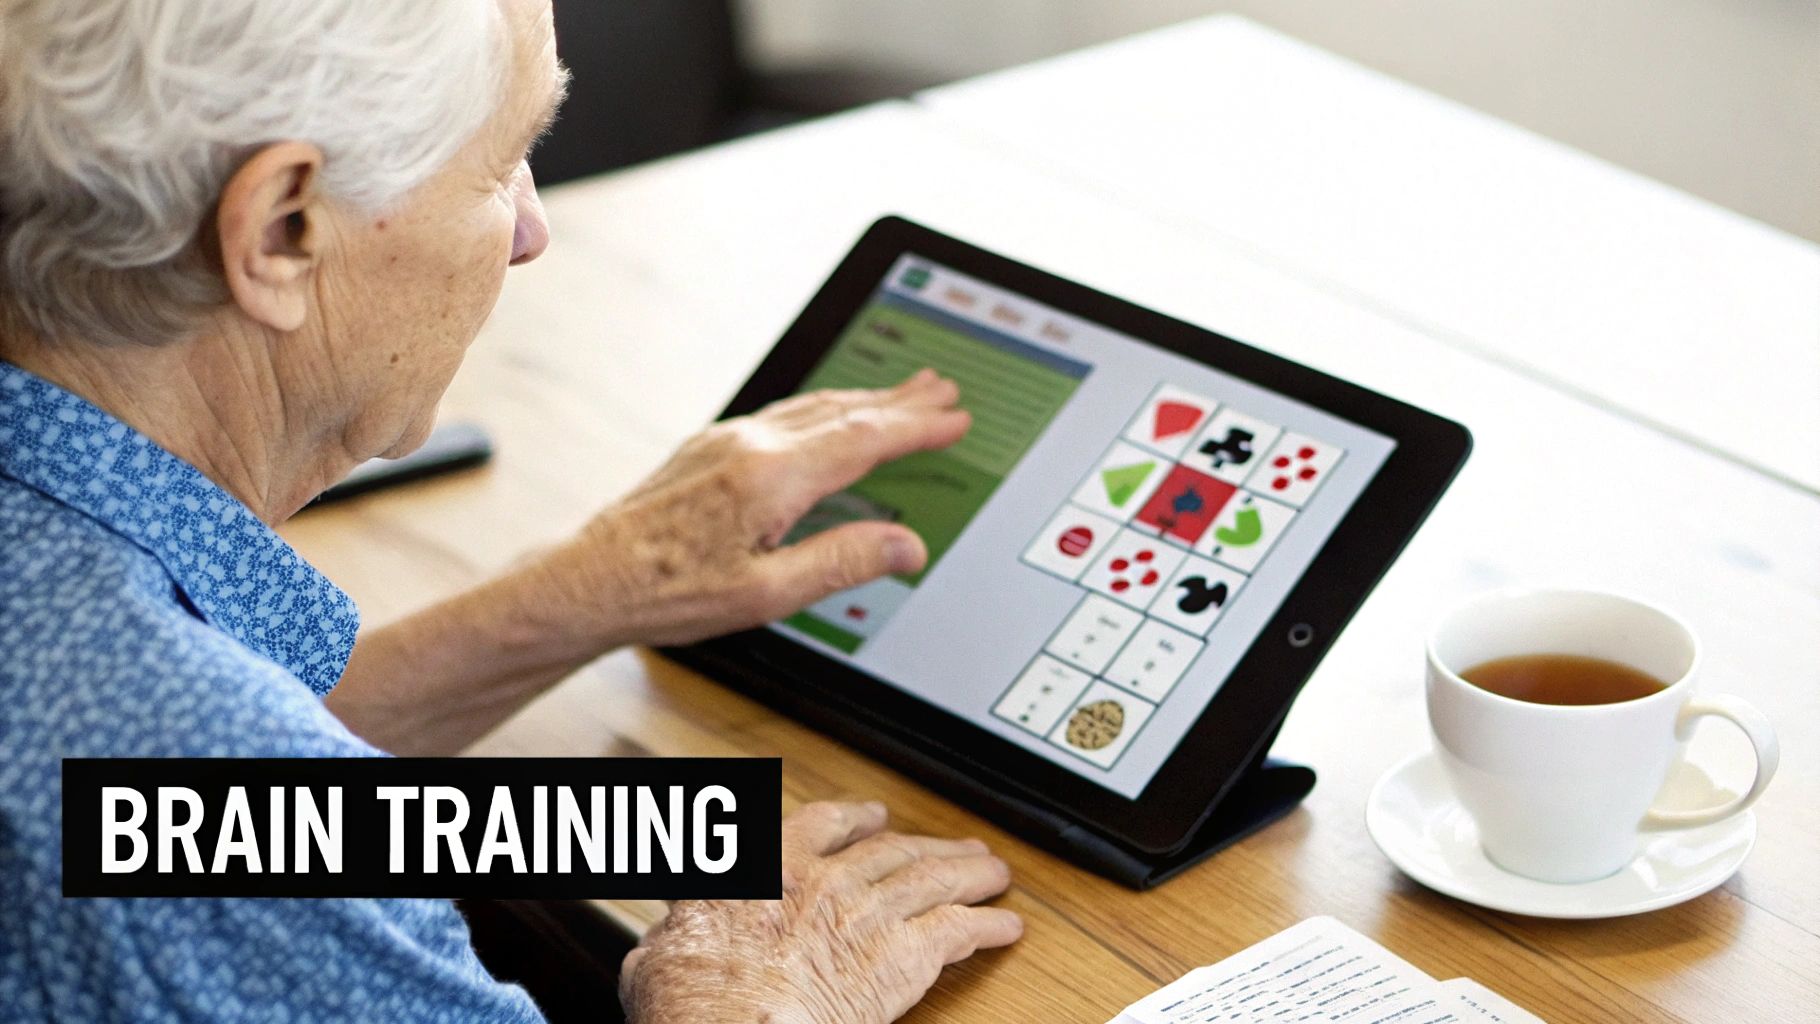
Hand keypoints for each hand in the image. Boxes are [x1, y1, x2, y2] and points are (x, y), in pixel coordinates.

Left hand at [546, 369, 969, 648]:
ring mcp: (725, 440)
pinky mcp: (707, 446)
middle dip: (899, 401)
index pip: (864, 440)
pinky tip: (829, 415)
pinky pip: (782, 414)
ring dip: (864, 399)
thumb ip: (842, 563)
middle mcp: (749, 445)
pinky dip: (824, 409)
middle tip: (944, 388)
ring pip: (811, 407)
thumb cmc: (670, 592)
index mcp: (771, 477)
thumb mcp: (767, 594)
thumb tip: (906, 546)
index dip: (916, 427)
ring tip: (902, 393)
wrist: (590, 580)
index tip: (954, 417)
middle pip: (842, 411)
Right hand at [619, 801, 1022, 1023]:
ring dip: (969, 872)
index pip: (820, 824)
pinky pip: (960, 930)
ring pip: (935, 877)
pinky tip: (1005, 927)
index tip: (871, 817)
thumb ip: (671, 938)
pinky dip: (988, 925)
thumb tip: (658, 948)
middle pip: (891, 849)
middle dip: (926, 845)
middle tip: (952, 844)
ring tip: (993, 872)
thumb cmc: (693, 1000)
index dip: (854, 819)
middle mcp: (826, 878)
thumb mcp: (656, 955)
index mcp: (768, 865)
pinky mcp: (905, 957)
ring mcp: (871, 912)